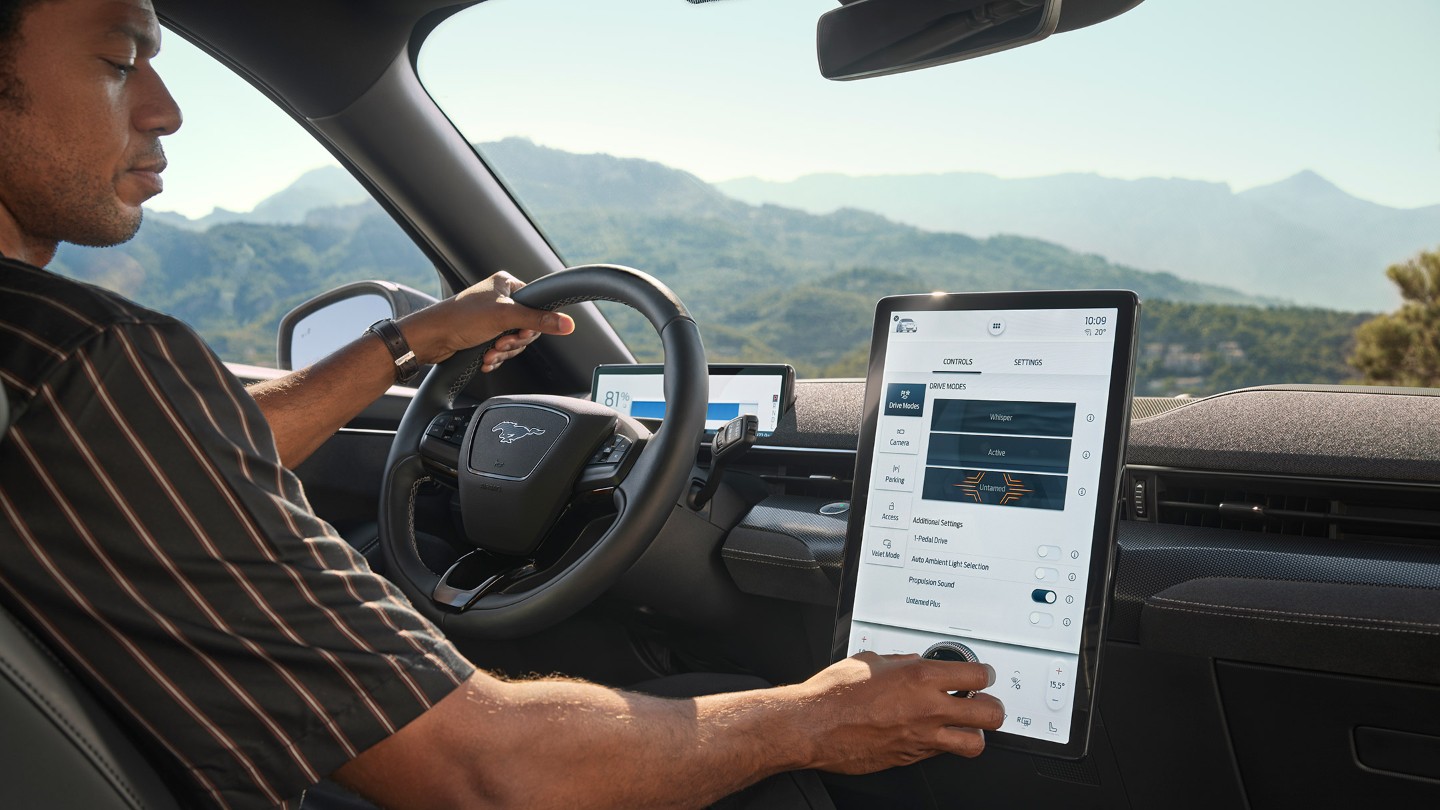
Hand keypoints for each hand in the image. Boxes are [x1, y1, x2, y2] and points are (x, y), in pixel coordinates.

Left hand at [398, 271, 575, 371]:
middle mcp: (499, 300)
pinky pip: (502, 350)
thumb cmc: (460, 318)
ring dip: (503, 352)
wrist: (431, 338)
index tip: (521, 331)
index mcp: (506, 285)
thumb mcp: (505, 317)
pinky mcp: (483, 335)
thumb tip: (567, 323)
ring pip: (514, 341)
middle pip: (527, 327)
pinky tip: (486, 358)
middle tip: (501, 342)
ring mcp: (491, 318)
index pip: (536, 305)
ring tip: (490, 352)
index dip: (531, 324)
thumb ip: (539, 320)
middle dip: (514, 341)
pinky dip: (496, 357)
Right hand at [789, 652, 1003, 773]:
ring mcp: (922, 737)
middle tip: (985, 703)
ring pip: (974, 743)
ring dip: (975, 733)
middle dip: (993, 707)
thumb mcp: (871, 662)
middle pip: (990, 713)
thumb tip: (911, 662)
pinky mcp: (910, 757)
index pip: (977, 676)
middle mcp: (927, 709)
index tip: (983, 675)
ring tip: (966, 726)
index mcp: (920, 677)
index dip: (985, 675)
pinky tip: (929, 734)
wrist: (814, 726)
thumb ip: (899, 662)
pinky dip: (941, 744)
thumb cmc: (834, 693)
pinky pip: (940, 753)